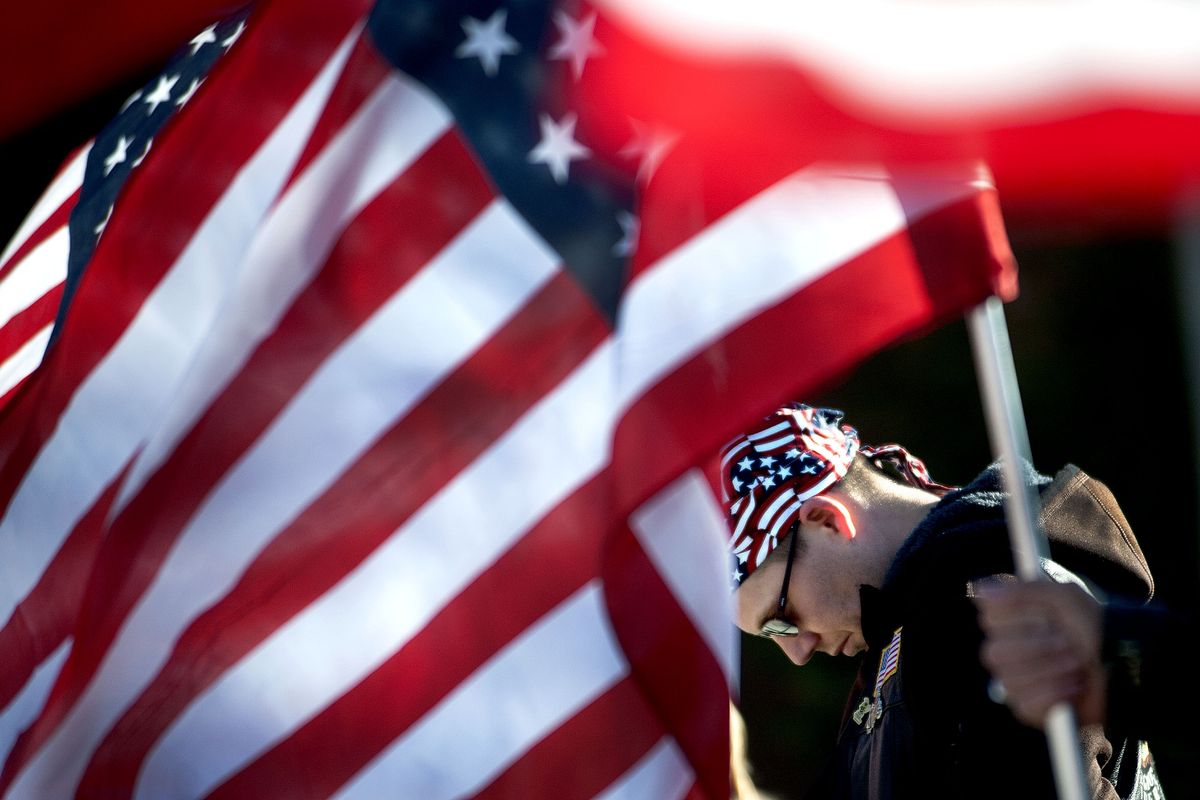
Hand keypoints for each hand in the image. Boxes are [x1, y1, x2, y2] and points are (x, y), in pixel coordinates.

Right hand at [973, 581, 1105, 727]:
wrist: (1124, 665)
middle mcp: (1007, 648)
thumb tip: (983, 590)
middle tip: (1067, 644)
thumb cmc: (1095, 627)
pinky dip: (1055, 695)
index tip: (1045, 617)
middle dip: (1037, 649)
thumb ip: (1025, 591)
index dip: (1017, 618)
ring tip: (1076, 665)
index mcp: (1011, 619)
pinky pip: (1026, 704)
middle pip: (994, 652)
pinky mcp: (1029, 707)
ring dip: (1051, 671)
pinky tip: (1074, 686)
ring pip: (1009, 679)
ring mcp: (1015, 680)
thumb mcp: (1066, 598)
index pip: (989, 617)